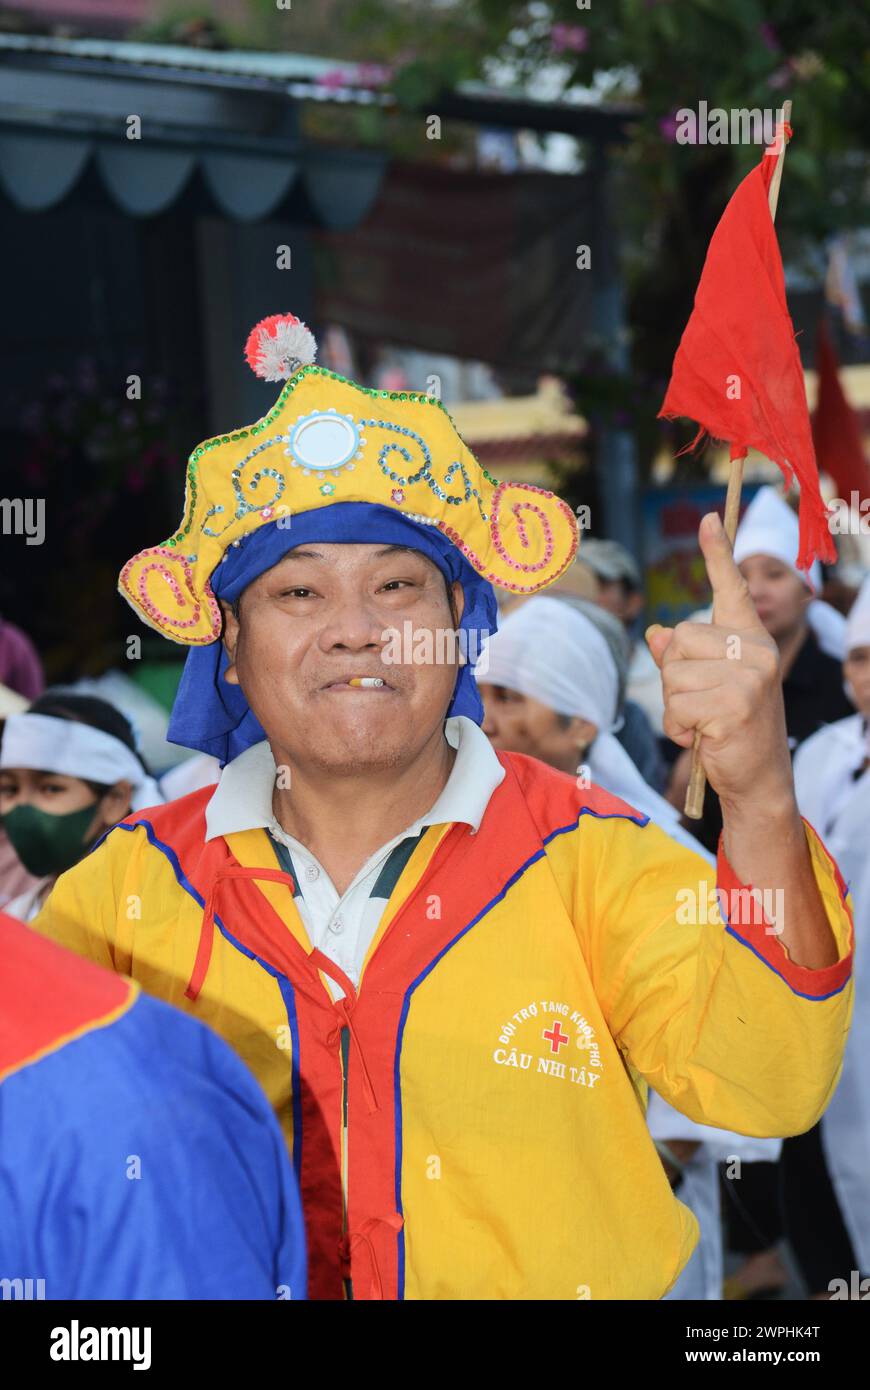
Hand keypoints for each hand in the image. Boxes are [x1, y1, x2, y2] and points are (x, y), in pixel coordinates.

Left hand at [645, 512, 794, 816]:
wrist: (759, 778)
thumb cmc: (730, 728)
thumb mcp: (706, 686)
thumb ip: (682, 657)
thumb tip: (656, 633)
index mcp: (750, 639)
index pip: (732, 589)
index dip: (717, 553)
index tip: (708, 517)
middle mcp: (756, 650)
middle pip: (679, 638)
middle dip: (675, 676)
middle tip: (700, 704)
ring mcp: (749, 677)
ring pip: (673, 674)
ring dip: (675, 707)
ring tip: (703, 723)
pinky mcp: (734, 704)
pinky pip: (675, 706)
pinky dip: (677, 728)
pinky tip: (702, 738)